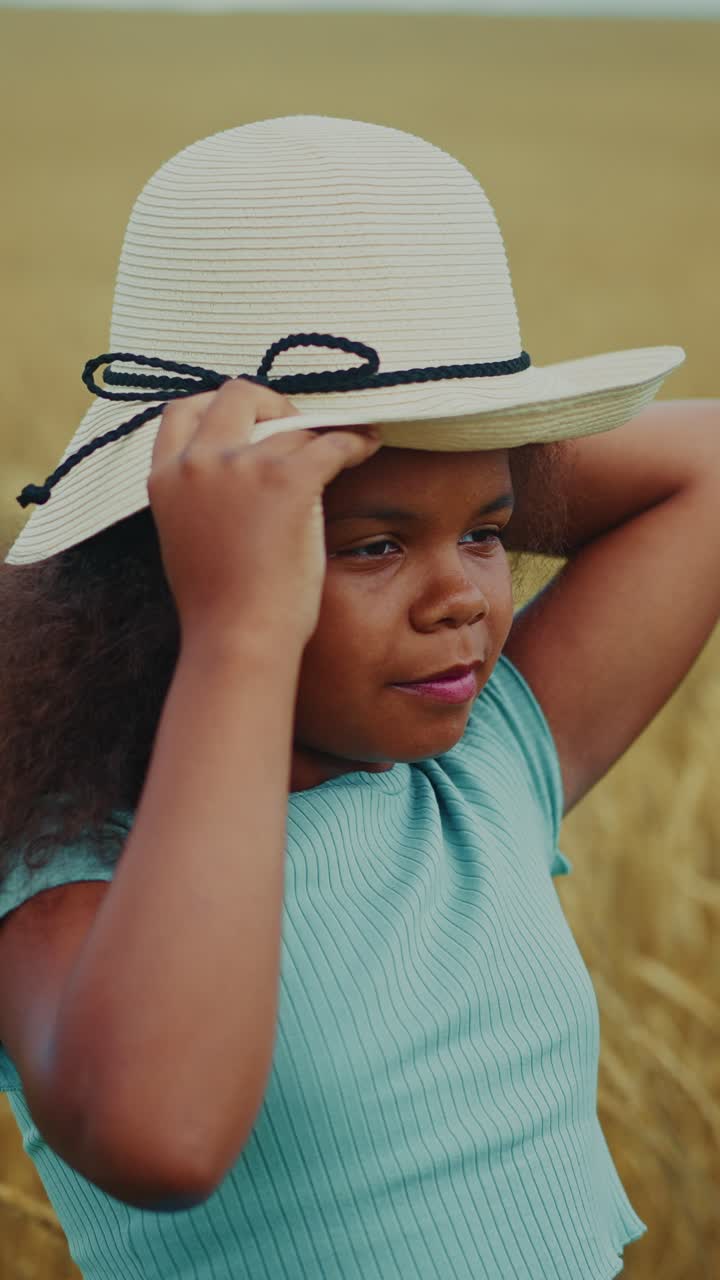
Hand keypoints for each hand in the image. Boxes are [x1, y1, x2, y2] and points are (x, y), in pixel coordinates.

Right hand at [147, 379, 380, 649]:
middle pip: (236, 395)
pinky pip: (333, 442)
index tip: (248, 422)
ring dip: (318, 436)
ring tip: (344, 445)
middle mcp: (198, 461)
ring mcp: (242, 466)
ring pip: (291, 427)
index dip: (220, 409)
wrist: (238, 639)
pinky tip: (368, 445)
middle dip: (270, 404)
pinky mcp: (288, 479)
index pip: (183, 412)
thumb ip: (199, 493)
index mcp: (165, 476)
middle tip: (295, 429)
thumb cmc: (219, 606)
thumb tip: (237, 466)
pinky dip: (356, 440)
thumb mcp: (184, 536)